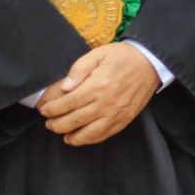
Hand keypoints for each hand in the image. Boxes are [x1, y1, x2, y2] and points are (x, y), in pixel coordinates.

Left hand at [37, 43, 159, 145]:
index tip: (44, 110)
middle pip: (74, 121)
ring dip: (72, 136)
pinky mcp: (124, 120)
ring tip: (62, 134)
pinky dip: (90, 140)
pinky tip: (80, 138)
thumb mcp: (97, 54)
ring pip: (88, 133)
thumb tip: (64, 88)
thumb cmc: (122, 57)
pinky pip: (104, 135)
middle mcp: (105, 104)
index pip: (68, 103)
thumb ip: (78, 70)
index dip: (53, 109)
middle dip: (57, 124)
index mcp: (97, 86)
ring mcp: (116, 114)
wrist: (150, 63)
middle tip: (49, 123)